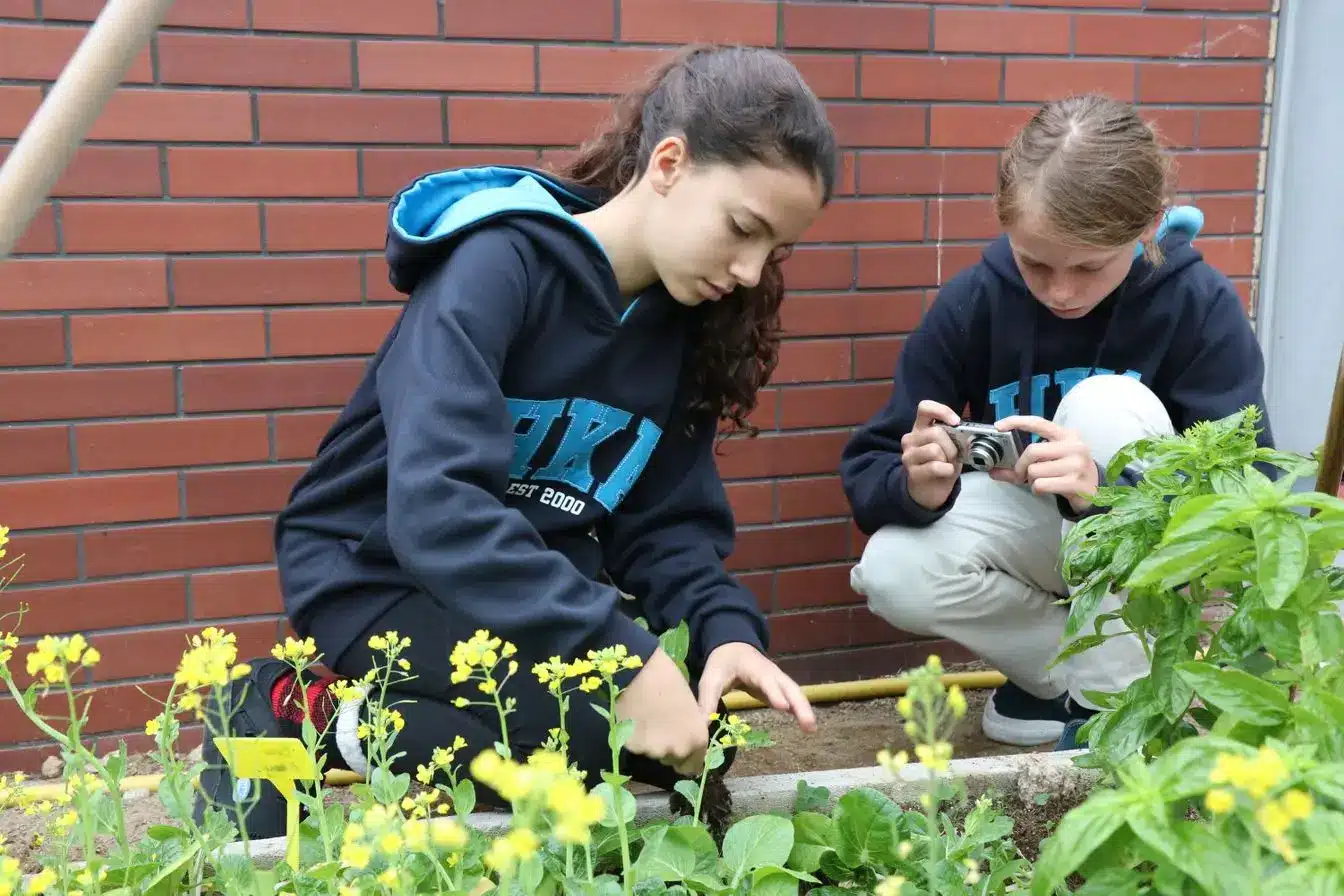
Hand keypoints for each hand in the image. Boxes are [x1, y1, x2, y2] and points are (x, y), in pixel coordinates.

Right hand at [616, 647, 708, 774]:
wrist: (640, 670)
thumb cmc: (670, 680)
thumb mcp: (691, 705)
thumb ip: (694, 728)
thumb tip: (690, 739)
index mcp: (697, 739)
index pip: (693, 766)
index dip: (686, 756)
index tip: (678, 743)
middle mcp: (677, 750)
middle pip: (671, 760)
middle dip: (667, 748)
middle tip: (660, 726)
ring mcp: (654, 751)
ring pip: (653, 752)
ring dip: (651, 742)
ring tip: (646, 718)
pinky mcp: (633, 747)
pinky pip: (636, 746)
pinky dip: (635, 737)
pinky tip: (634, 718)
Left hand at [697, 642, 816, 733]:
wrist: (733, 648)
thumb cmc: (722, 664)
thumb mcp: (710, 680)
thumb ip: (706, 703)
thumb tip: (701, 730)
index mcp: (754, 668)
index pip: (766, 681)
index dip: (774, 693)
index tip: (782, 707)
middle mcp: (772, 673)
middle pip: (789, 688)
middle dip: (799, 705)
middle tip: (809, 724)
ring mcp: (778, 680)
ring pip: (795, 694)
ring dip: (804, 709)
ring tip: (811, 729)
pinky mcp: (779, 689)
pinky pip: (793, 698)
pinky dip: (800, 709)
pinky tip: (807, 725)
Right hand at [901, 400, 962, 509]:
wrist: (928, 491)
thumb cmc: (940, 465)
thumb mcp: (948, 447)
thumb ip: (954, 436)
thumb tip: (969, 433)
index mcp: (920, 428)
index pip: (925, 407)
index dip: (942, 411)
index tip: (956, 422)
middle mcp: (911, 439)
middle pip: (936, 432)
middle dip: (952, 445)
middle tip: (954, 456)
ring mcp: (909, 456)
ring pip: (935, 449)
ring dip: (949, 459)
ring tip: (947, 465)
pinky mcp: (912, 472)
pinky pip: (935, 466)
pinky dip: (947, 470)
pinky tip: (945, 473)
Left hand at [991, 415, 1098, 512]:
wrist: (1095, 491)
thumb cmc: (1067, 472)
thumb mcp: (1050, 462)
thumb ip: (1021, 465)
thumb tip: (993, 471)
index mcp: (1067, 435)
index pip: (1039, 423)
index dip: (1017, 421)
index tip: (999, 426)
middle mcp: (1074, 446)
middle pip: (1032, 451)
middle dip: (1020, 466)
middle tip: (1021, 475)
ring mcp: (1077, 464)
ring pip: (1034, 470)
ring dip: (1031, 480)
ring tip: (1042, 482)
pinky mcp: (1076, 482)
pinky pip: (1041, 485)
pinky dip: (1037, 490)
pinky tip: (1047, 489)